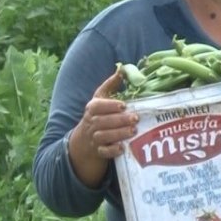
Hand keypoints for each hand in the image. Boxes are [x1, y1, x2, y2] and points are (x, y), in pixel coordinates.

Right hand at [67, 72, 135, 186]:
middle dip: (119, 120)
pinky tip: (122, 147)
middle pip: (102, 121)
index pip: (97, 106)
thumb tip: (123, 68)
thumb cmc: (98, 114)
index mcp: (92, 108)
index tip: (123, 105)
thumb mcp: (101, 98)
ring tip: (133, 131)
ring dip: (118, 134)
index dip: (110, 105)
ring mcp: (94, 138)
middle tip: (135, 118)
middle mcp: (91, 123)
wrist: (85, 139)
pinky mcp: (98, 151)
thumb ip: (112, 84)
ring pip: (103, 136)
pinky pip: (103, 152)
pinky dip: (112, 150)